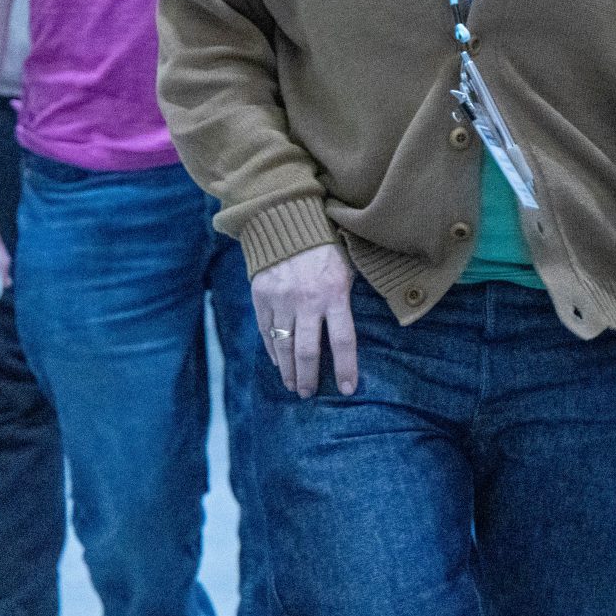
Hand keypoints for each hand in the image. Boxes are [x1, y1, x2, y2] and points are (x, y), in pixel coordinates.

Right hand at [253, 243, 357, 396]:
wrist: (286, 222)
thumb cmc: (325, 247)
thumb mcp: (347, 268)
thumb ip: (348, 298)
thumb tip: (354, 326)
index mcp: (335, 294)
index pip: (343, 340)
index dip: (346, 368)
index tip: (347, 389)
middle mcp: (307, 301)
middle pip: (308, 351)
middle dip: (310, 377)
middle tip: (309, 394)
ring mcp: (281, 301)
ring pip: (284, 346)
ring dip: (289, 371)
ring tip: (293, 386)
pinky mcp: (261, 298)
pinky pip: (266, 333)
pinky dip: (272, 352)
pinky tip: (279, 364)